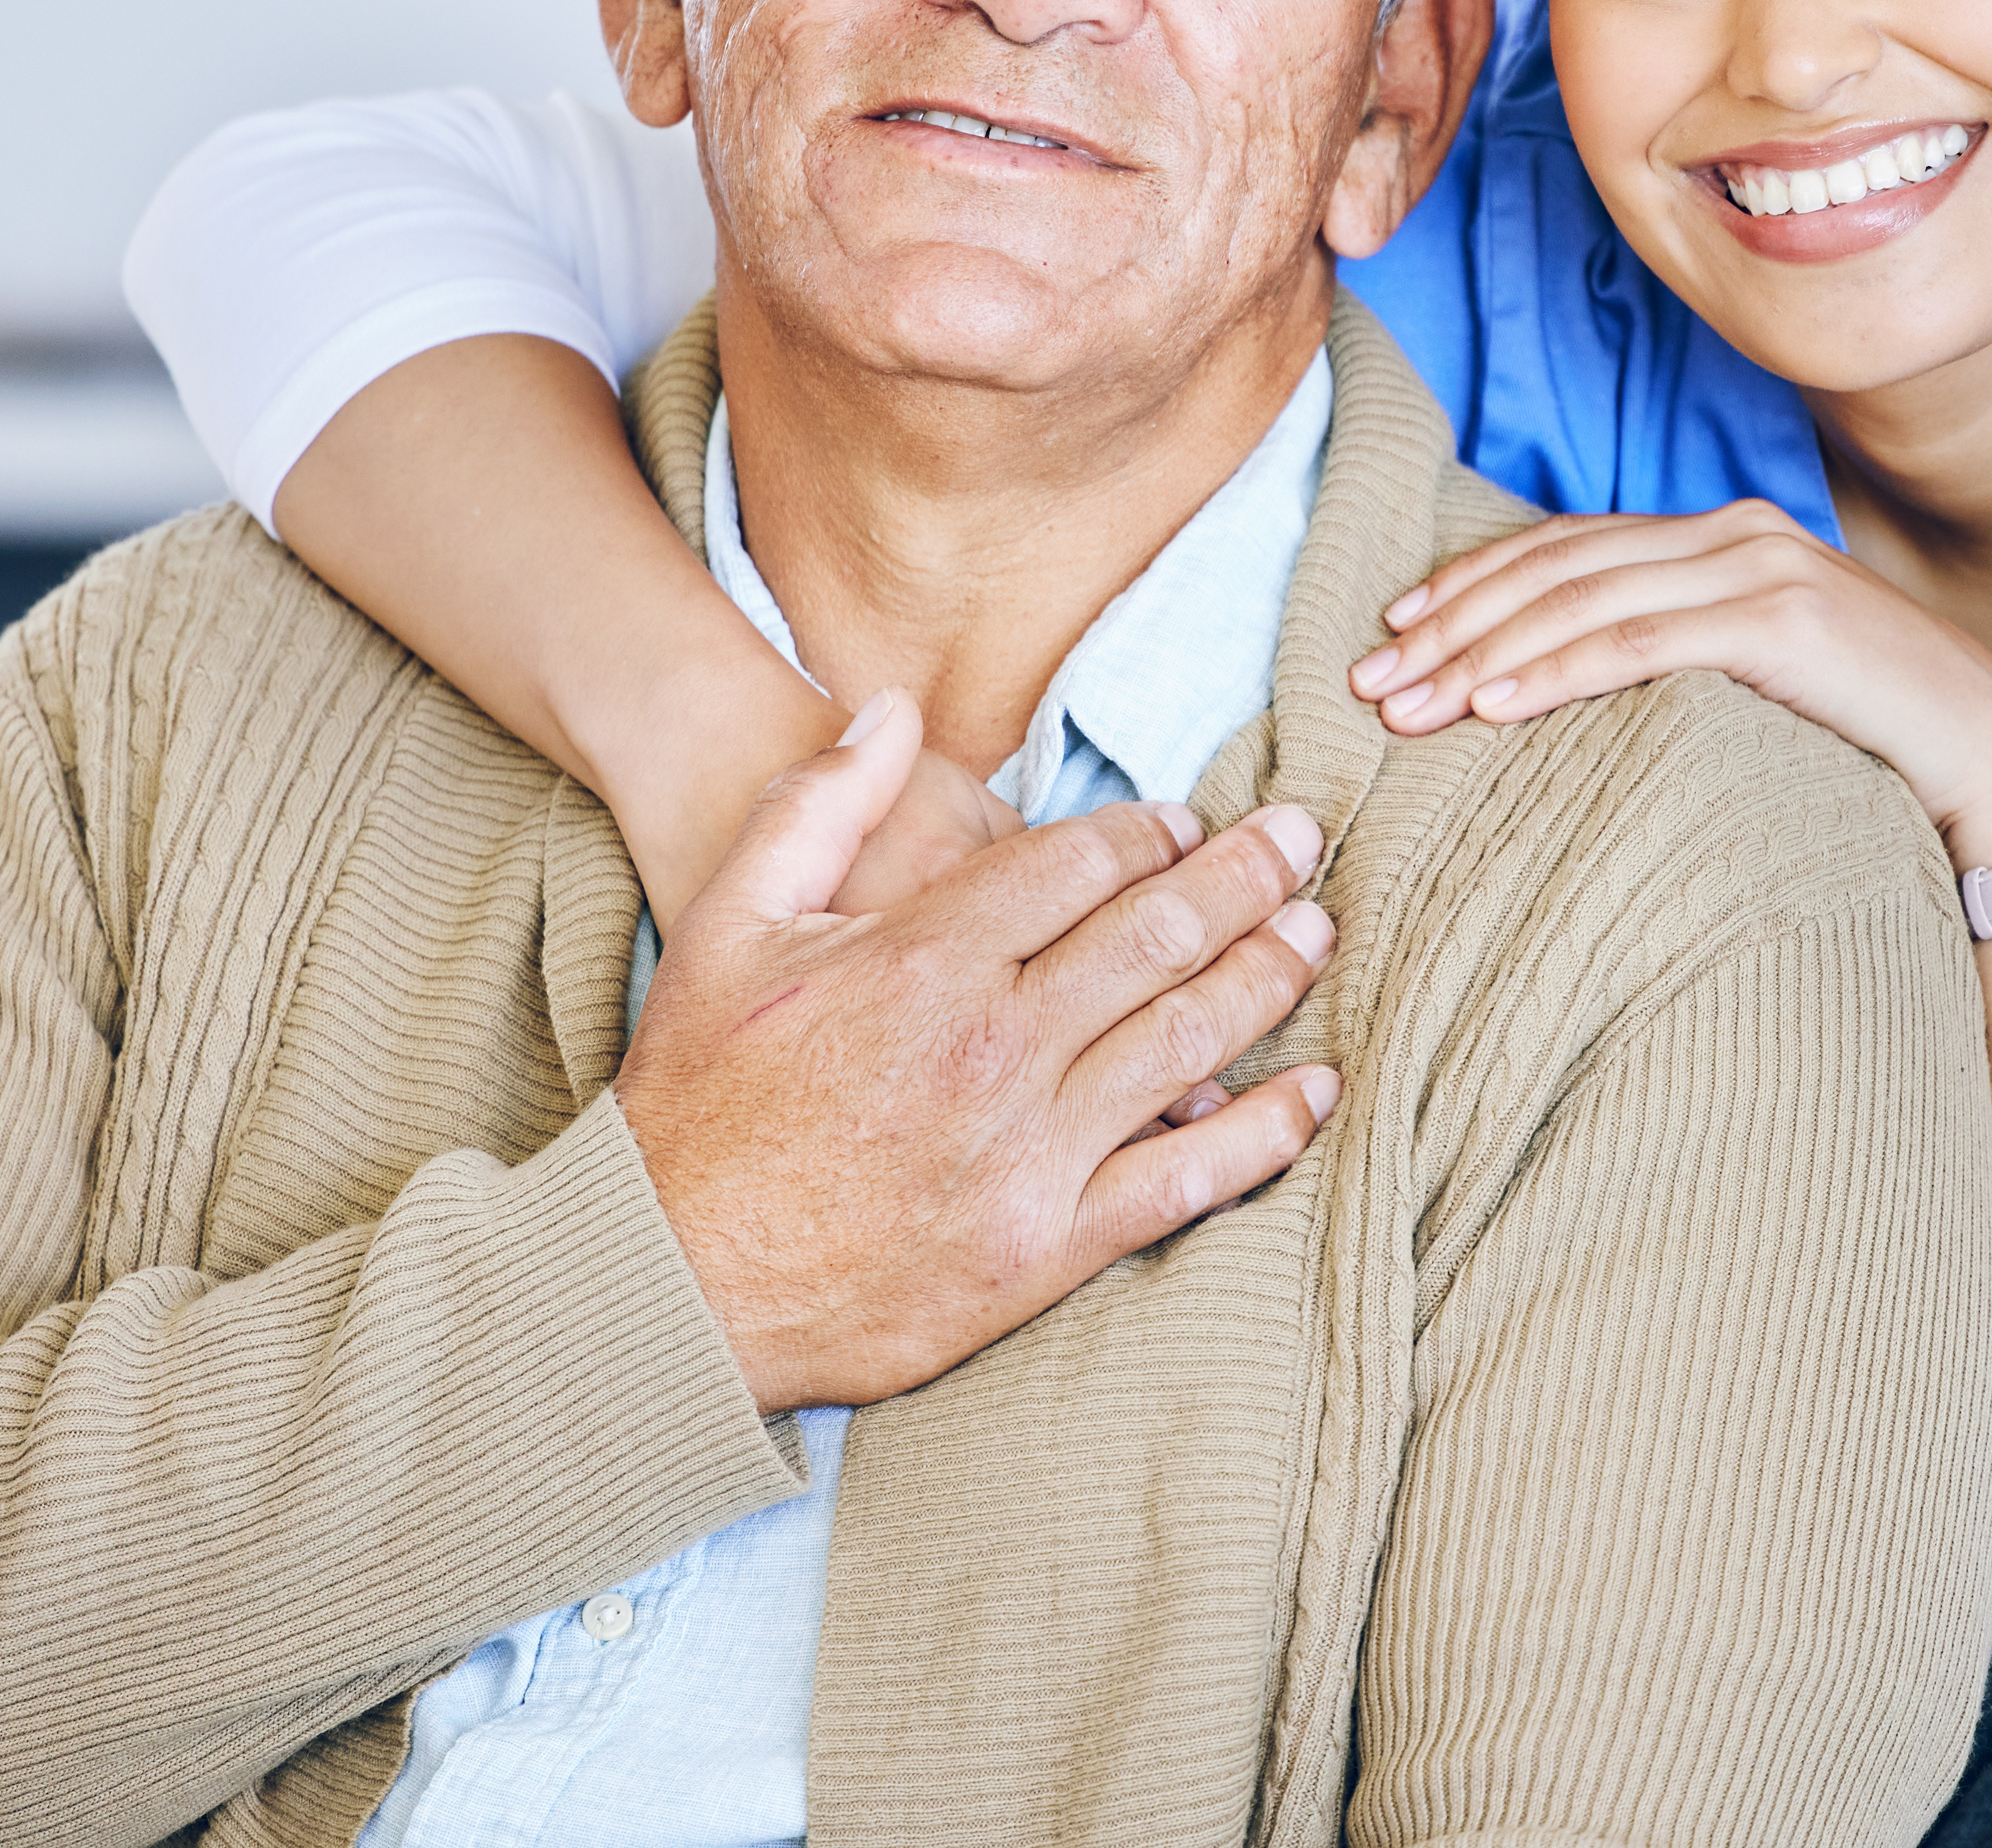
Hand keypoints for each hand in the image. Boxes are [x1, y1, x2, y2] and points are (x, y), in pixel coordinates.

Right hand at [613, 689, 1341, 1410]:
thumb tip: (891, 707)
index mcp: (922, 959)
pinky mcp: (1046, 1249)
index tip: (1186, 822)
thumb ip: (816, 805)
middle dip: (1245, 877)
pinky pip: (1186, 1182)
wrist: (671, 1284)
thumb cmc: (695, 1101)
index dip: (1149, 831)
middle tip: (1304, 839)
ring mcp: (1029, 1152)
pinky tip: (1317, 1094)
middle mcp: (992, 1046)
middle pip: (1157, 935)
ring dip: (1269, 976)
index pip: (1078, 863)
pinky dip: (1265, 1134)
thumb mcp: (727, 923)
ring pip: (1188, 1040)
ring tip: (1319, 932)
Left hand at [1347, 502, 1991, 858]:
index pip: (1565, 549)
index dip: (1471, 584)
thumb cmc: (1866, 734)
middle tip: (1369, 677)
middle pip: (1556, 568)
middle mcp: (1732, 533)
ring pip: (1582, 601)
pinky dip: (1555, 670)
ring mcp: (1759, 568)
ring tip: (1405, 704)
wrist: (1989, 756)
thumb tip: (1571, 689)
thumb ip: (1676, 657)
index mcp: (1719, 537)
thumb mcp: (1752, 681)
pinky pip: (1639, 642)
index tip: (1394, 633)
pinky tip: (1490, 705)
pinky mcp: (1781, 619)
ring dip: (1480, 652)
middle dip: (1451, 622)